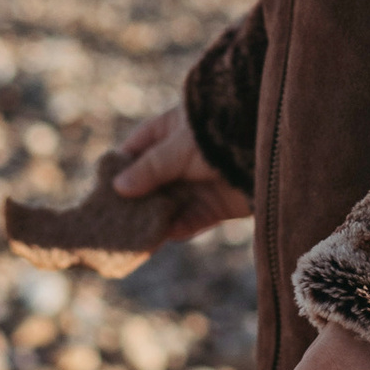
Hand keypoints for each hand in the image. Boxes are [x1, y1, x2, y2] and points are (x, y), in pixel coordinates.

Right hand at [111, 102, 248, 236]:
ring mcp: (200, 182)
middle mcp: (183, 158)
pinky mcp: (218, 205)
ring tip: (130, 238)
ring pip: (168, 206)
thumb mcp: (176, 148)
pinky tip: (161, 237)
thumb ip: (149, 169)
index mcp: (170, 131)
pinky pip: (192, 221)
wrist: (267, 144)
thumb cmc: (217, 133)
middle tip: (110, 222)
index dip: (120, 168)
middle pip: (150, 184)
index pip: (137, 149)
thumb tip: (118, 188)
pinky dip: (177, 228)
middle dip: (134, 202)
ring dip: (152, 220)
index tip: (102, 188)